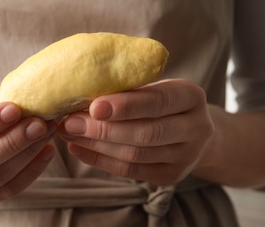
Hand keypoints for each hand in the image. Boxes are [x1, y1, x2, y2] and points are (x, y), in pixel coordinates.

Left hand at [58, 79, 213, 185]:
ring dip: (96, 145)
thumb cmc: (161, 102)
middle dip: (103, 129)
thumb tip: (80, 95)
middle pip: (146, 133)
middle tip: (70, 122)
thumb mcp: (154, 88)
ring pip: (135, 155)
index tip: (94, 107)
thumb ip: (128, 91)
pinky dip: (99, 160)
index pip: (158, 101)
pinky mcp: (169, 176)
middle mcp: (195, 128)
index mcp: (191, 97)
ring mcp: (185, 157)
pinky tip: (77, 148)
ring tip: (68, 133)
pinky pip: (129, 171)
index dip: (126, 105)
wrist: (190, 131)